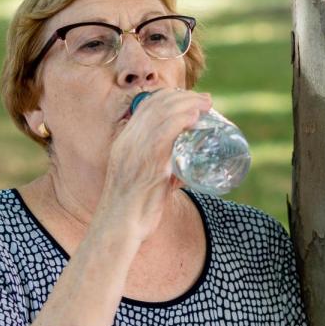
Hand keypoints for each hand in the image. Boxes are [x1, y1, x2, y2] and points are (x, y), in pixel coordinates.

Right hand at [95, 89, 211, 242]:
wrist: (118, 228)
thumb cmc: (132, 211)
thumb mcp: (141, 181)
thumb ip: (159, 171)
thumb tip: (183, 171)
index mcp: (124, 142)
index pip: (146, 106)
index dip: (170, 96)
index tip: (190, 98)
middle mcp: (128, 142)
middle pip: (156, 105)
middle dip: (185, 97)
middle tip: (206, 100)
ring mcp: (136, 151)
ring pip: (162, 115)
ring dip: (188, 104)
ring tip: (207, 104)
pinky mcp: (148, 164)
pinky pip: (164, 134)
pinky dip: (181, 120)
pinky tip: (194, 116)